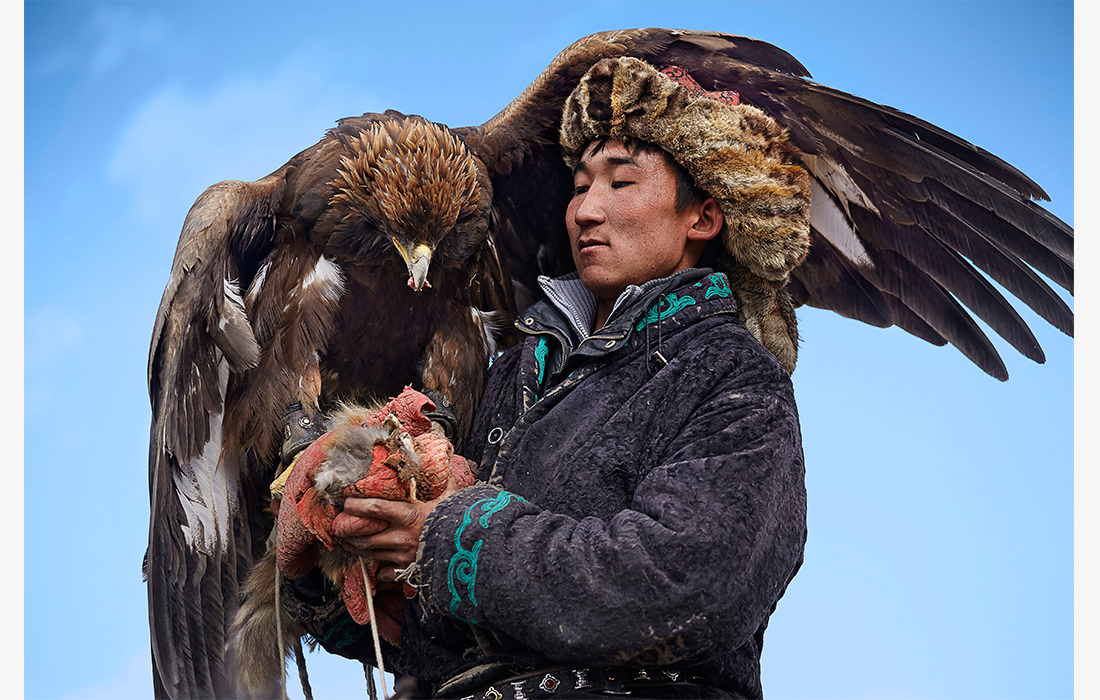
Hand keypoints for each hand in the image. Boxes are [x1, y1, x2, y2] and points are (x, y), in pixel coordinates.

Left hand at [333, 474, 460, 566]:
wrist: (471, 550)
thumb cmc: (460, 520)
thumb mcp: (452, 496)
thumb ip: (443, 478)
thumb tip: (443, 456)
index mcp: (409, 515)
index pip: (372, 508)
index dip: (354, 504)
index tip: (345, 500)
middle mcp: (401, 537)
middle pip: (363, 535)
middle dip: (346, 530)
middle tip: (338, 524)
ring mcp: (402, 555)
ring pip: (368, 553)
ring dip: (355, 546)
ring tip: (347, 540)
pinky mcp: (407, 569)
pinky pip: (385, 573)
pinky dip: (378, 570)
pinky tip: (375, 563)